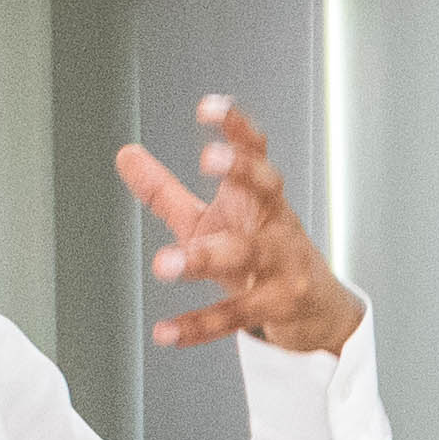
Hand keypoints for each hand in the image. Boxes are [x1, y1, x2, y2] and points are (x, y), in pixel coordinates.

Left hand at [117, 96, 363, 358]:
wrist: (313, 308)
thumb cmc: (258, 252)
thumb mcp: (209, 218)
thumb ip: (164, 191)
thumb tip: (124, 155)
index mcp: (260, 196)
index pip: (256, 151)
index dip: (237, 128)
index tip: (210, 107)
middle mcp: (277, 223)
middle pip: (268, 187)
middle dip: (243, 170)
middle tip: (209, 159)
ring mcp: (283, 264)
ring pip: (247, 253)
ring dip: (205, 257)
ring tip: (164, 264)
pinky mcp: (279, 305)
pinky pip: (237, 314)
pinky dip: (200, 325)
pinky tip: (166, 332)